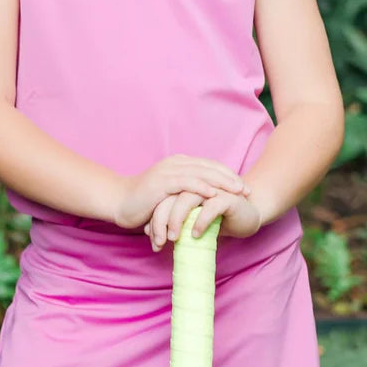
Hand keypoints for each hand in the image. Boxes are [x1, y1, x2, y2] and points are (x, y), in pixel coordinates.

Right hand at [113, 155, 244, 230]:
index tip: (243, 187)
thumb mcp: (170, 195)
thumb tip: (205, 202)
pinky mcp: (162, 183)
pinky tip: (214, 194)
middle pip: (209, 167)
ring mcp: (168, 171)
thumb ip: (186, 193)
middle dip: (230, 178)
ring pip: (202, 174)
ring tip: (237, 191)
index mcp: (179, 164)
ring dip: (222, 182)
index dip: (228, 175)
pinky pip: (186, 183)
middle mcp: (176, 164)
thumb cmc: (144, 203)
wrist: (120, 202)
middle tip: (247, 190)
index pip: (209, 166)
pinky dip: (202, 188)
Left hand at [144, 188, 261, 249]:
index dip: (156, 220)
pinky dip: (201, 221)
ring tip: (173, 238)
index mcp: (186, 188)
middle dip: (161, 221)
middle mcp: (197, 186)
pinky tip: (195, 234)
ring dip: (177, 219)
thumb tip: (150, 234)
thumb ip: (174, 224)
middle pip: (171, 197)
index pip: (164, 200)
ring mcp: (212, 189)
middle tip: (159, 241)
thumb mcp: (192, 224)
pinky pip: (211, 207)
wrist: (249, 217)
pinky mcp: (228, 198)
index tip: (153, 241)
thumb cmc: (219, 220)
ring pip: (187, 199)